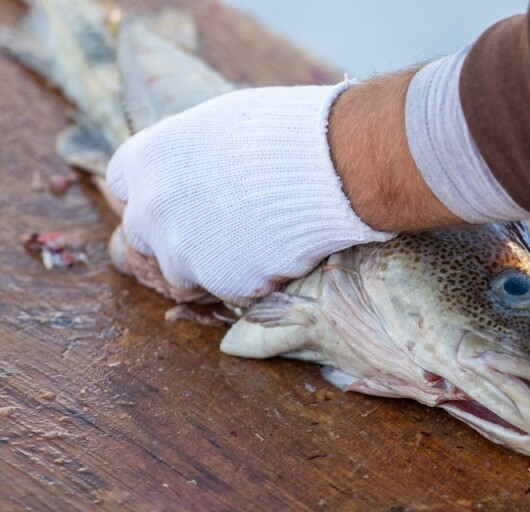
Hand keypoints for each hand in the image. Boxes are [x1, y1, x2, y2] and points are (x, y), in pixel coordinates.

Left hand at [106, 82, 392, 304]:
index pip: (121, 186)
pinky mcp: (221, 282)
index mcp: (144, 160)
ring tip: (259, 239)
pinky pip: (229, 289)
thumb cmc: (282, 130)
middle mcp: (151, 209)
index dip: (155, 192)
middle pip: (144, 236)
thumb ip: (189, 155)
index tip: (182, 195)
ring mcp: (183, 251)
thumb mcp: (219, 125)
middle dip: (176, 234)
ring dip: (213, 263)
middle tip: (221, 226)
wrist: (330, 163)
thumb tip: (193, 171)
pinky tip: (283, 251)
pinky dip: (253, 278)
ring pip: (183, 271)